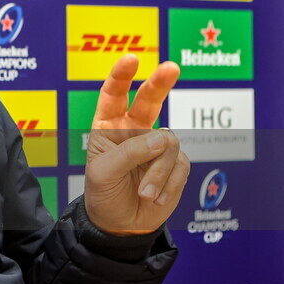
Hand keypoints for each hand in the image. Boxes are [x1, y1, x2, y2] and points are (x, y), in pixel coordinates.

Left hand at [85, 55, 190, 235]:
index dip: (121, 76)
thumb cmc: (103, 194)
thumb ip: (130, 152)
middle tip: (171, 67)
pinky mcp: (175, 163)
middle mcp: (134, 129)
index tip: (131, 59)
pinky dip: (168, 183)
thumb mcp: (104, 173)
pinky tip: (155, 197)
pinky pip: (180, 165)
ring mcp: (157, 145)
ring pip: (168, 143)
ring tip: (144, 193)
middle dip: (159, 82)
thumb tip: (164, 138)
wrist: (120, 225)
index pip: (113, 95)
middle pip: (149, 100)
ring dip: (157, 172)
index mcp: (108, 125)